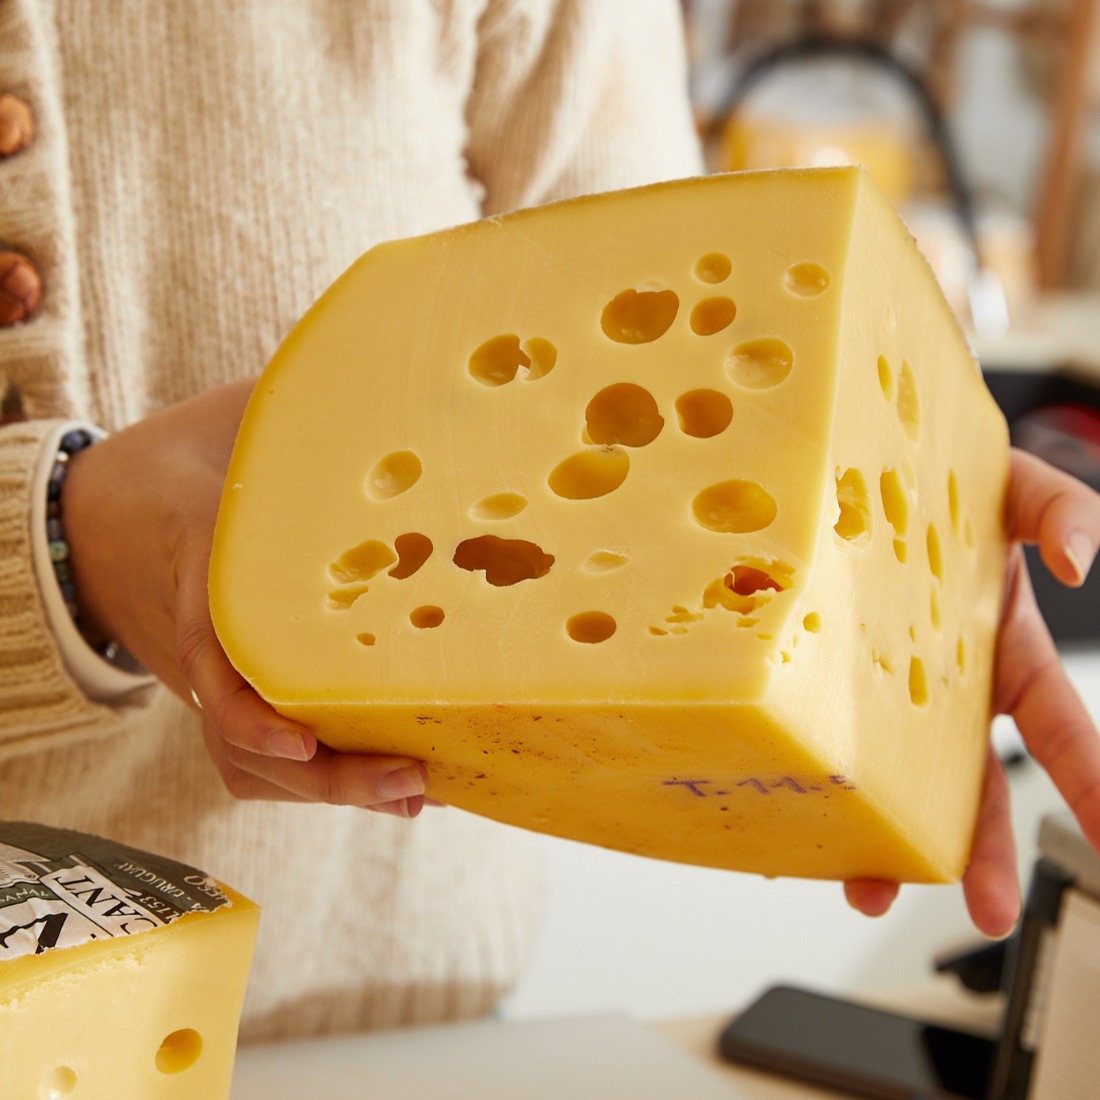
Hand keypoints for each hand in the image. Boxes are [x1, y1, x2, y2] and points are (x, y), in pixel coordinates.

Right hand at [62, 380, 428, 816]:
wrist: (115, 510)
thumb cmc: (194, 460)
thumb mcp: (238, 415)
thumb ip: (297, 401)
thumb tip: (388, 364)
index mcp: (200, 564)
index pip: (211, 645)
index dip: (245, 702)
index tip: (298, 735)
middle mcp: (200, 635)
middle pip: (243, 728)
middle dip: (325, 769)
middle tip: (408, 778)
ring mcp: (208, 674)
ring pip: (250, 759)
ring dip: (329, 787)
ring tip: (414, 793)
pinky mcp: (226, 692)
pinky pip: (252, 754)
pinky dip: (313, 781)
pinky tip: (388, 789)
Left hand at [845, 448, 1099, 934]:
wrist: (872, 470)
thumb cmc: (953, 489)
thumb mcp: (1021, 488)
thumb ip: (1066, 513)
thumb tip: (1081, 560)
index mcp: (1007, 655)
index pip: (1064, 733)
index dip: (1093, 787)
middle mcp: (949, 689)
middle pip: (975, 785)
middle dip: (983, 851)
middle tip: (989, 910)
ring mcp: (886, 691)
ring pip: (894, 780)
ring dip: (890, 837)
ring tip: (871, 888)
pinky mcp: (825, 678)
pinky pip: (821, 733)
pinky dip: (813, 776)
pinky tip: (794, 821)